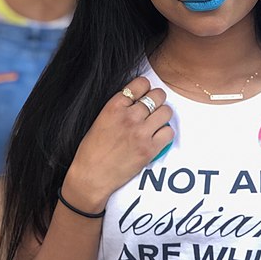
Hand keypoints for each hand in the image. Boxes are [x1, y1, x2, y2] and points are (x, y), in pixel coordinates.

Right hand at [62, 77, 173, 212]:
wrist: (91, 176)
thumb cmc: (92, 149)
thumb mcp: (101, 118)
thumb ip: (120, 106)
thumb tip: (139, 97)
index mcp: (114, 106)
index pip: (141, 83)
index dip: (145, 87)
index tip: (144, 94)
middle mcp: (129, 116)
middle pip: (157, 95)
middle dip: (157, 99)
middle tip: (153, 108)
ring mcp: (140, 133)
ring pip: (166, 111)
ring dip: (163, 115)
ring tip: (156, 122)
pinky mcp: (149, 149)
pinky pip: (169, 132)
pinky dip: (165, 133)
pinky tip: (157, 137)